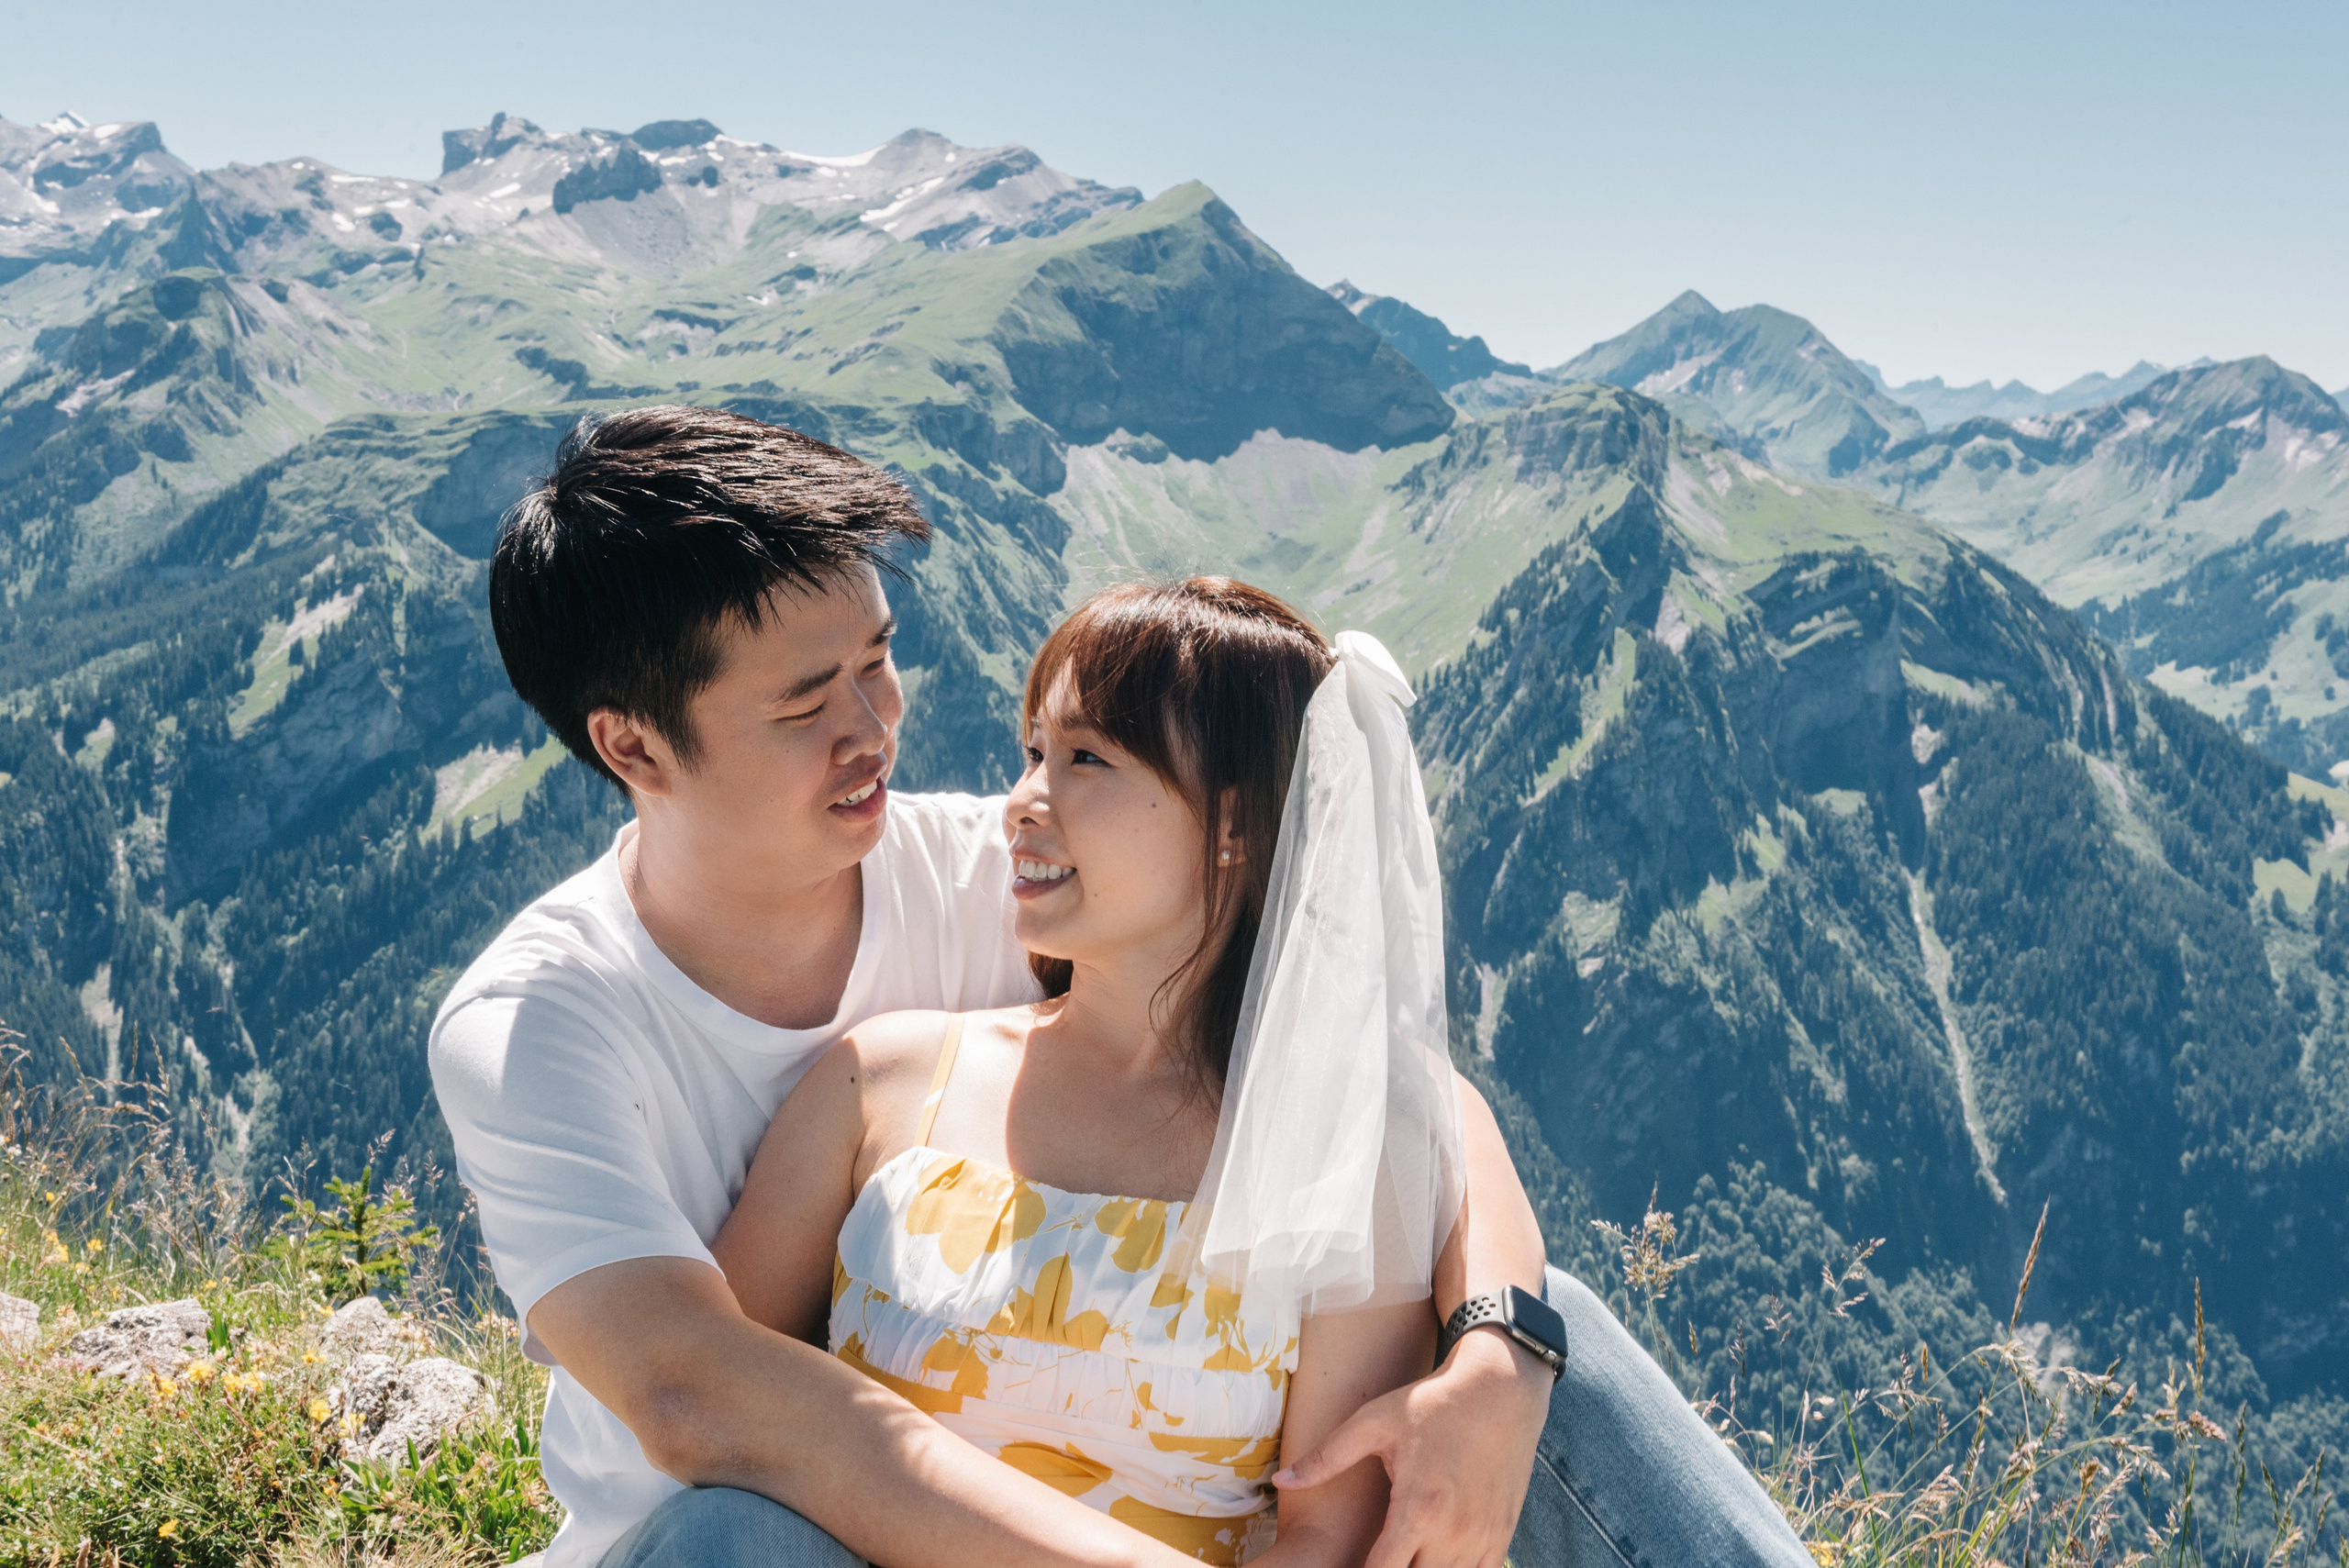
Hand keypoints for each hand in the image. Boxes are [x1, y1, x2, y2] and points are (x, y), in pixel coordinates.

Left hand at [1272, 1327, 1550, 1567]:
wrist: (1500, 1389)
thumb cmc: (1432, 1403)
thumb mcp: (1374, 1422)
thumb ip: (1326, 1457)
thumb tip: (1281, 1482)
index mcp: (1417, 1508)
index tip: (1346, 1564)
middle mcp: (1453, 1532)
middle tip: (1373, 1556)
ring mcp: (1482, 1537)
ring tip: (1402, 1554)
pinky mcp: (1501, 1534)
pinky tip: (1434, 1556)